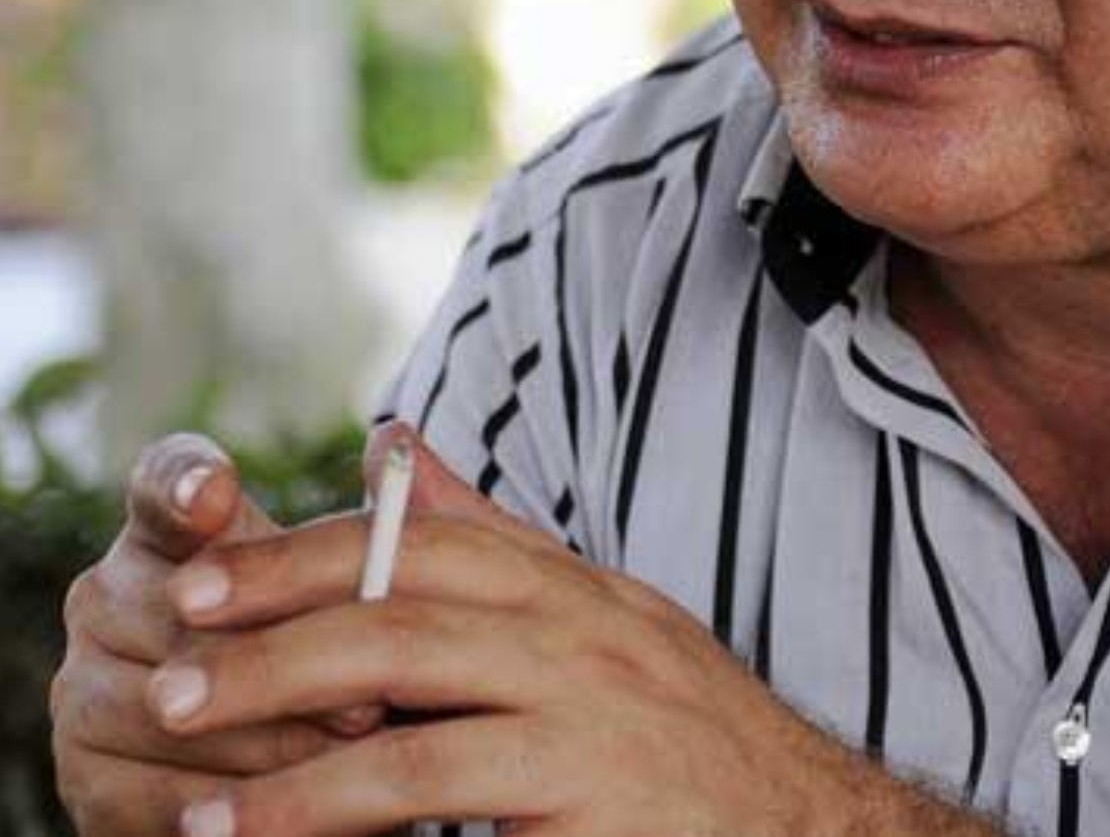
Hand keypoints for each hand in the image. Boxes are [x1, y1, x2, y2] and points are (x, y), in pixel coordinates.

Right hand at [50, 434, 351, 836]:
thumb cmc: (348, 665)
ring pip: (169, 707)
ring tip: (356, 751)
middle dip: (279, 650)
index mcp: (171, 534)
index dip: (181, 482)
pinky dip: (231, 805)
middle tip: (368, 686)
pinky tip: (287, 809)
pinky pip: (154, 793)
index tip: (216, 491)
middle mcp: (107, 600)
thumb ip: (373, 530)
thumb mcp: (362, 599)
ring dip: (271, 736)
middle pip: (178, 611)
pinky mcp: (87, 781)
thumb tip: (394, 440)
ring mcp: (84, 690)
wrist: (309, 776)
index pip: (159, 486)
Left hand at [148, 429, 967, 836]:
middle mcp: (580, 635)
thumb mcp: (606, 618)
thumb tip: (391, 445)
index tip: (206, 578)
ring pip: (407, 710)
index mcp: (576, 586)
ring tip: (189, 801)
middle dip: (274, 637)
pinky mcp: (583, 805)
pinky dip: (339, 818)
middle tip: (170, 672)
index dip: (311, 553)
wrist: (805, 825)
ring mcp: (584, 720)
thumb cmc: (687, 729)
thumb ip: (492, 538)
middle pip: (402, 612)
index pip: (428, 540)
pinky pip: (438, 798)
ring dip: (283, 753)